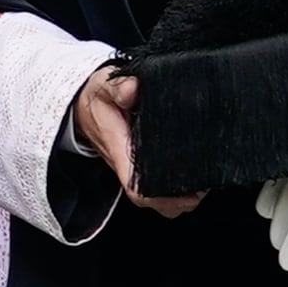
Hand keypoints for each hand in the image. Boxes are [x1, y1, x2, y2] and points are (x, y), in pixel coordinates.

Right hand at [68, 69, 200, 218]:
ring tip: (204, 183)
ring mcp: (133, 169)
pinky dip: (177, 188)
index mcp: (119, 150)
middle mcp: (126, 166)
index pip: (137, 187)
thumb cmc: (95, 98)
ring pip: (158, 199)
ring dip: (180, 197)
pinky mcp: (139, 166)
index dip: (163, 197)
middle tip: (206, 184)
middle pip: (153, 201)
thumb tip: (133, 88)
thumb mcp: (104, 85)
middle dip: (181, 200)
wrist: (81, 107)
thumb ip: (118, 86)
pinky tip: (193, 175)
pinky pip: (158, 187)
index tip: (190, 190)